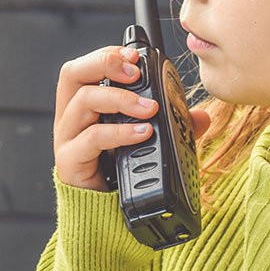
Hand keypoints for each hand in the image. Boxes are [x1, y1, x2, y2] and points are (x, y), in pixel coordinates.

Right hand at [53, 45, 210, 190]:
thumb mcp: (149, 142)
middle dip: (104, 63)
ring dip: (120, 98)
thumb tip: (201, 116)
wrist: (103, 216)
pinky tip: (143, 133)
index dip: (108, 55)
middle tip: (134, 72)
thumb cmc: (120, 171)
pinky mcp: (71, 162)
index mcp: (85, 106)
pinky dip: (120, 132)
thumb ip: (172, 126)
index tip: (135, 55)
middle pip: (73, 73)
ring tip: (150, 108)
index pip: (87, 67)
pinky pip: (91, 138)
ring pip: (82, 101)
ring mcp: (68, 138)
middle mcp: (71, 117)